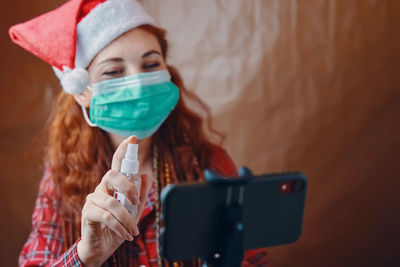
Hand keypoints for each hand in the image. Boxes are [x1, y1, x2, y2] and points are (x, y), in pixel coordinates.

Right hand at [77, 136, 149, 265]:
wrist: (103, 247)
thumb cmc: (118, 226)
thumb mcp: (133, 210)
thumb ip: (138, 194)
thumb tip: (144, 175)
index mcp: (114, 184)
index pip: (117, 163)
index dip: (124, 150)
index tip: (133, 138)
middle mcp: (102, 187)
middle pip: (112, 175)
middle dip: (127, 186)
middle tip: (137, 202)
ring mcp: (93, 198)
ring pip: (112, 202)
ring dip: (127, 219)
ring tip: (134, 230)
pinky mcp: (88, 212)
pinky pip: (107, 217)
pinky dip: (120, 227)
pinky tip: (126, 235)